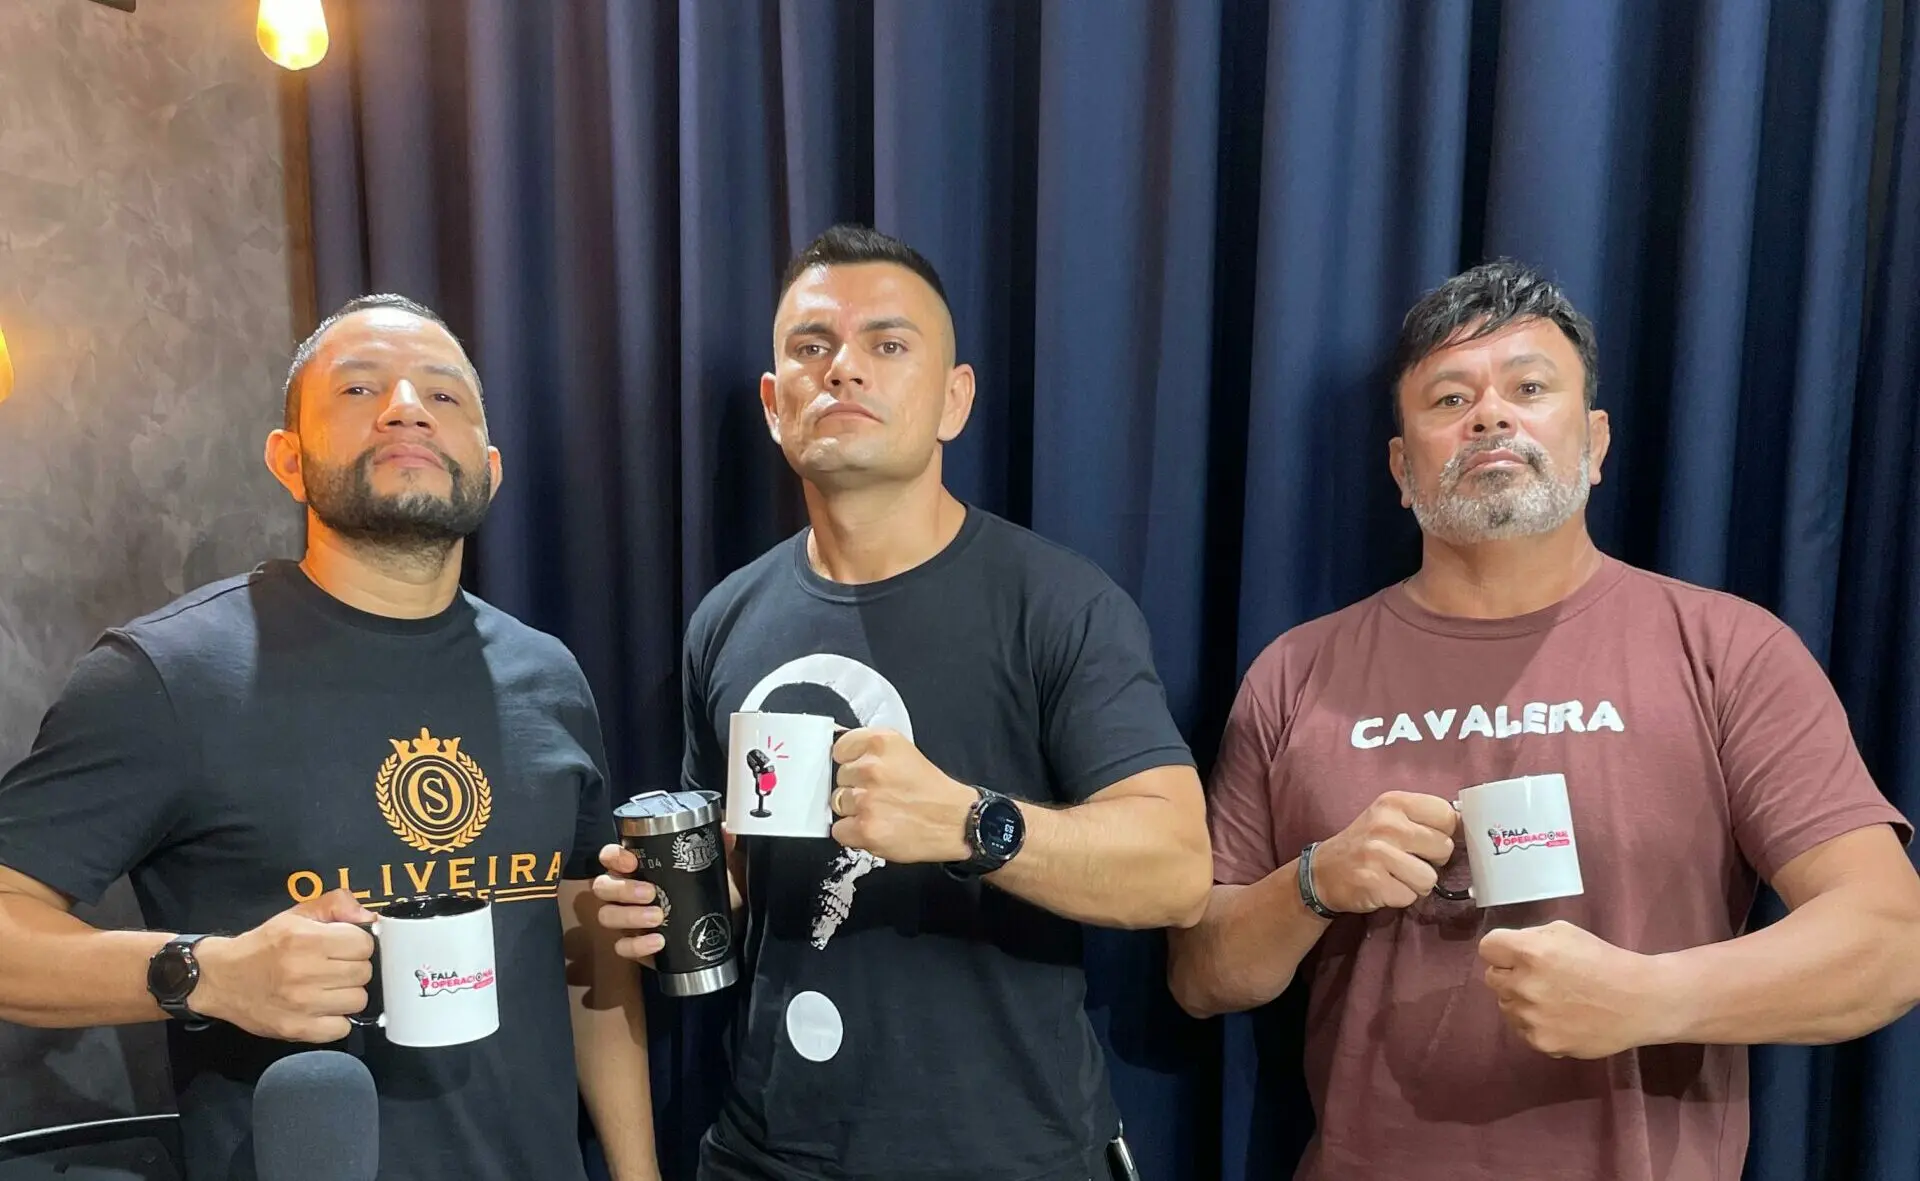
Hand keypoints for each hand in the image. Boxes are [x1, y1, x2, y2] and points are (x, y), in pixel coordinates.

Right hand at [191, 889, 374, 1042]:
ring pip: (358, 1001)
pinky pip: (342, 1029)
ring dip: (347, 994)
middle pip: (364, 973)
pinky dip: (336, 1020)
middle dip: (353, 968)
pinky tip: (321, 1008)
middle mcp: (304, 972)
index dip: (356, 944)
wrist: (220, 978)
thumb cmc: (264, 945)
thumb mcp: (296, 915)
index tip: (343, 947)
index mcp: (306, 940)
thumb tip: (369, 918)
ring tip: (327, 987)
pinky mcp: (297, 1030)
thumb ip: (336, 905)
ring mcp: (301, 1005)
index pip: (364, 945)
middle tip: (333, 967)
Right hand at [593, 829, 742, 965]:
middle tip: (650, 893)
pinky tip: (658, 941)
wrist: (714, 928)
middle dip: (623, 889)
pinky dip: (637, 945)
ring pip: (607, 916)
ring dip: (629, 916)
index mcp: (637, 868)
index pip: (610, 856)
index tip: (631, 861)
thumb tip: (726, 829)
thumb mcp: (710, 867)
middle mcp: (624, 892)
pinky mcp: (634, 944)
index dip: (613, 857)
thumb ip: (716, 846)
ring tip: (657, 916)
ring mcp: (626, 919)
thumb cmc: (701, 892)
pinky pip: (623, 946)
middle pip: (603, 887)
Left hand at [828, 728, 975, 863]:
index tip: (864, 770)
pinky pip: (839, 829)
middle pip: (839, 777)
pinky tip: (876, 827)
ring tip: (882, 811)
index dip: (851, 762)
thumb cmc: (933, 791)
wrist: (956, 822)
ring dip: (854, 810)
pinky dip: (853, 832)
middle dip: (855, 786)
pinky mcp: (865, 828)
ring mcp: (866, 800)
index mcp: (882, 742)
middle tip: (882, 793)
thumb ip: (872, 751)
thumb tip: (839, 753)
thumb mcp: (904, 753)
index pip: (840, 749)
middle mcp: (871, 768)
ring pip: (837, 803)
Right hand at [1308, 790, 1457, 912]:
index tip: (1430, 840)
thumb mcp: (1389, 818)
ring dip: (1417, 883)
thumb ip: (1423, 818)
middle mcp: (1386, 825)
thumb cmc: (1365, 843)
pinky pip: (1411, 897)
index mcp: (1394, 803)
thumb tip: (1469, 825)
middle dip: (1433, 861)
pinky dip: (1401, 897)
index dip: (1445, 832)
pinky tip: (1384, 887)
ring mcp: (1378, 854)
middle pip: (1444, 848)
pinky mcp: (1374, 882)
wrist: (1324, 871)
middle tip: (1410, 859)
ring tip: (1396, 876)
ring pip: (1430, 878)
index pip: (1447, 815)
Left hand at [1478, 921, 1668, 1058]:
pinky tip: (1561, 1018)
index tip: (1516, 954)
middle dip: (1511, 975)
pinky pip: (1523, 1030)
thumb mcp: (1565, 932)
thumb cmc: (1603, 961)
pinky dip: (1536, 1025)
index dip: (1502, 949)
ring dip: (1521, 1001)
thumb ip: (1531, 938)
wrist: (1640, 1001)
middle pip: (1492, 978)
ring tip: (1555, 1000)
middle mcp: (1524, 984)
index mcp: (1529, 952)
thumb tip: (1508, 951)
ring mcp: (1531, 1016)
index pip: (1487, 948)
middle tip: (1541, 978)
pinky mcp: (1541, 1041)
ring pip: (1506, 1006)